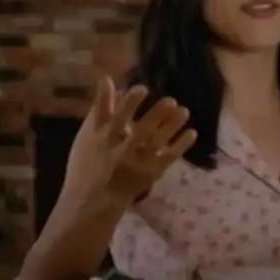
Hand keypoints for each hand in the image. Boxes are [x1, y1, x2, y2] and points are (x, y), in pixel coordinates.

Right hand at [63, 76, 197, 201]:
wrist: (93, 199)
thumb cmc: (88, 162)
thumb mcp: (87, 134)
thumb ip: (100, 107)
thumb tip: (108, 79)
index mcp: (105, 137)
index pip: (118, 117)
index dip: (130, 103)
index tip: (143, 88)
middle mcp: (122, 149)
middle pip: (142, 130)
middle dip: (156, 115)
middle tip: (171, 100)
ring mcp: (138, 162)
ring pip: (158, 142)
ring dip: (172, 126)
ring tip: (185, 111)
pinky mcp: (152, 173)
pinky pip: (168, 158)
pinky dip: (181, 145)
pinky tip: (192, 132)